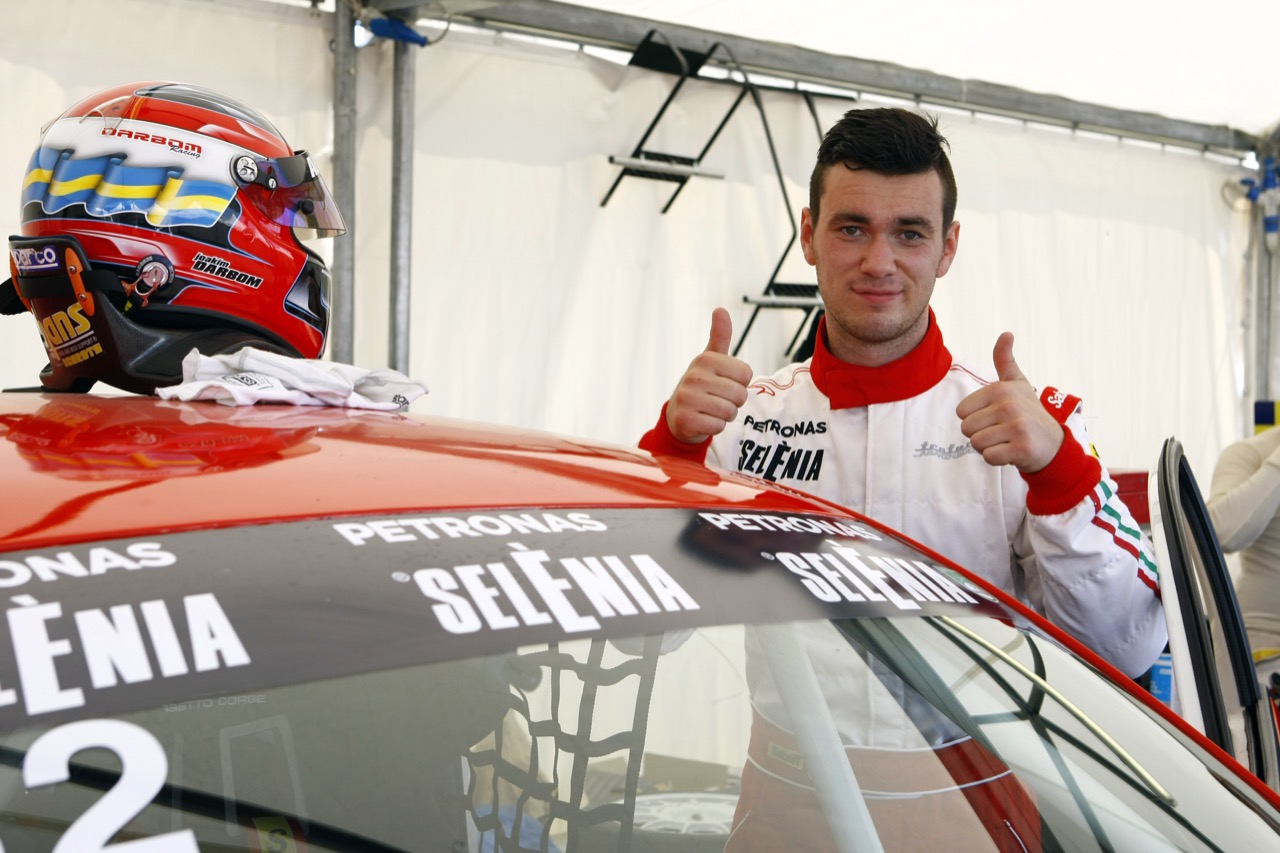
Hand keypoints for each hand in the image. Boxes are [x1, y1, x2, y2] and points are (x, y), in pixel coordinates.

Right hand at [665, 308, 752, 443]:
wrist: (678, 416)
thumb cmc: (702, 386)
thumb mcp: (711, 360)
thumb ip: (720, 336)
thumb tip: (720, 309)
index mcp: (705, 359)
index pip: (746, 375)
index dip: (740, 384)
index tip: (724, 384)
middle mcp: (694, 376)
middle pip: (740, 395)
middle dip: (734, 402)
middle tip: (717, 400)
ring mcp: (687, 398)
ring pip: (730, 412)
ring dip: (725, 416)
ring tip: (711, 411)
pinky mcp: (685, 420)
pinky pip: (718, 427)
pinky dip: (715, 427)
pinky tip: (703, 421)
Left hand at [956, 332, 1063, 472]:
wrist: (1054, 444)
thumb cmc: (1029, 413)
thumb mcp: (1017, 384)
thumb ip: (1005, 360)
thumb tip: (1006, 333)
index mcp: (1000, 389)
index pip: (961, 412)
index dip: (975, 419)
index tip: (995, 418)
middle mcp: (1008, 405)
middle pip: (966, 429)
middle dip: (980, 435)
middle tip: (1001, 432)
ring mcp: (1017, 426)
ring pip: (976, 444)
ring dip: (988, 447)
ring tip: (1007, 441)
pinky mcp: (1022, 448)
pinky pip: (989, 457)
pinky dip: (997, 459)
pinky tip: (1012, 451)